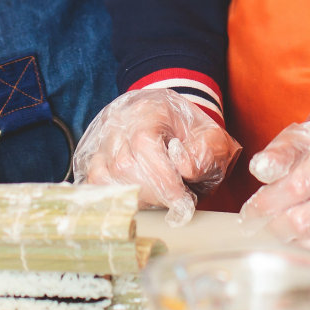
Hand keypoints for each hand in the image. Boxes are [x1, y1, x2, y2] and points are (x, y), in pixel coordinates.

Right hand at [74, 88, 241, 225]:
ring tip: (159, 197)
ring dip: (135, 195)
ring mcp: (102, 137)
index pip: (144, 143)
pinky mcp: (94, 154)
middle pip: (122, 163)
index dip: (162, 177)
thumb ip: (207, 153)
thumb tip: (183, 168)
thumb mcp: (216, 142)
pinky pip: (95, 180)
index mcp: (149, 109)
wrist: (178, 128)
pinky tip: (139, 196)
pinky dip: (116, 193)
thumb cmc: (196, 138)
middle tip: (174, 200)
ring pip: (105, 174)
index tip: (181, 199)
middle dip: (152, 191)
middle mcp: (119, 119)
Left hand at [241, 120, 309, 264]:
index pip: (297, 186)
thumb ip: (280, 153)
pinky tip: (303, 242)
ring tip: (279, 233)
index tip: (250, 211)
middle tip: (260, 226)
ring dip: (291, 243)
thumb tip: (261, 169)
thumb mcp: (306, 139)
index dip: (266, 203)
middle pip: (305, 222)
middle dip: (273, 227)